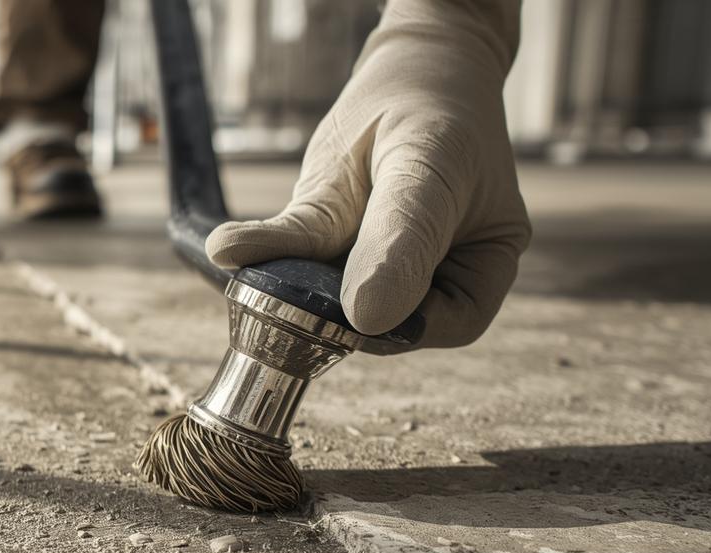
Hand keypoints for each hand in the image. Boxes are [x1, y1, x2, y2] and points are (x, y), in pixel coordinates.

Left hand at [206, 0, 530, 349]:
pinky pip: (292, 251)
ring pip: (330, 294)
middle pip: (386, 319)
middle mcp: (429, 270)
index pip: (455, 321)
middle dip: (338, 311)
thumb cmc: (439, 110)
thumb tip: (365, 318)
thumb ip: (401, 240)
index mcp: (483, 260)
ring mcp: (371, 256)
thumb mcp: (429, 167)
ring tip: (252, 263)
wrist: (411, 66)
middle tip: (296, 299)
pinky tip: (227, 246)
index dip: (408, 328)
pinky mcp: (326, 234)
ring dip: (289, 285)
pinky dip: (258, 247)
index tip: (360, 319)